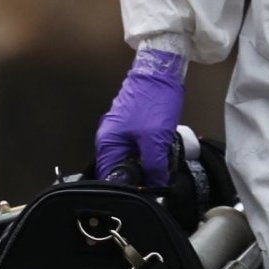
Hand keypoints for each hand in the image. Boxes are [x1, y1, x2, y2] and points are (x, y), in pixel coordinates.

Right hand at [94, 48, 187, 186]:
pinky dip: (147, 157)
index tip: (143, 198)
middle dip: (136, 180)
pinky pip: (137, 149)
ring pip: (130, 160)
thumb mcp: (155, 139)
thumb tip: (156, 186)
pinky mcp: (132, 126)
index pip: (109, 177)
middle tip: (155, 189)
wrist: (160, 71)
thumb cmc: (154, 102)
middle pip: (119, 170)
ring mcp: (120, 132)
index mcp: (107, 143)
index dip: (126, 190)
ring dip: (144, 168)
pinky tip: (160, 161)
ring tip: (160, 177)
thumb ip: (154, 166)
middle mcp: (109, 139)